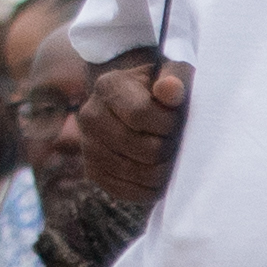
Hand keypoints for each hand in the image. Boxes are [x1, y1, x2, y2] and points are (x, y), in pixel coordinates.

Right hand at [69, 53, 188, 212]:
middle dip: (169, 148)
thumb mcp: (174, 74)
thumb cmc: (162, 90)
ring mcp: (88, 147)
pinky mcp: (94, 173)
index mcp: (107, 85)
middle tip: (175, 140)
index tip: (177, 120)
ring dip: (164, 169)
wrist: (138, 105)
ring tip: (169, 156)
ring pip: (139, 173)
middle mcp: (89, 116)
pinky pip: (129, 192)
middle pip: (144, 148)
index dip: (169, 123)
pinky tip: (159, 173)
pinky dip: (151, 188)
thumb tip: (169, 90)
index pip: (141, 114)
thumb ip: (176, 79)